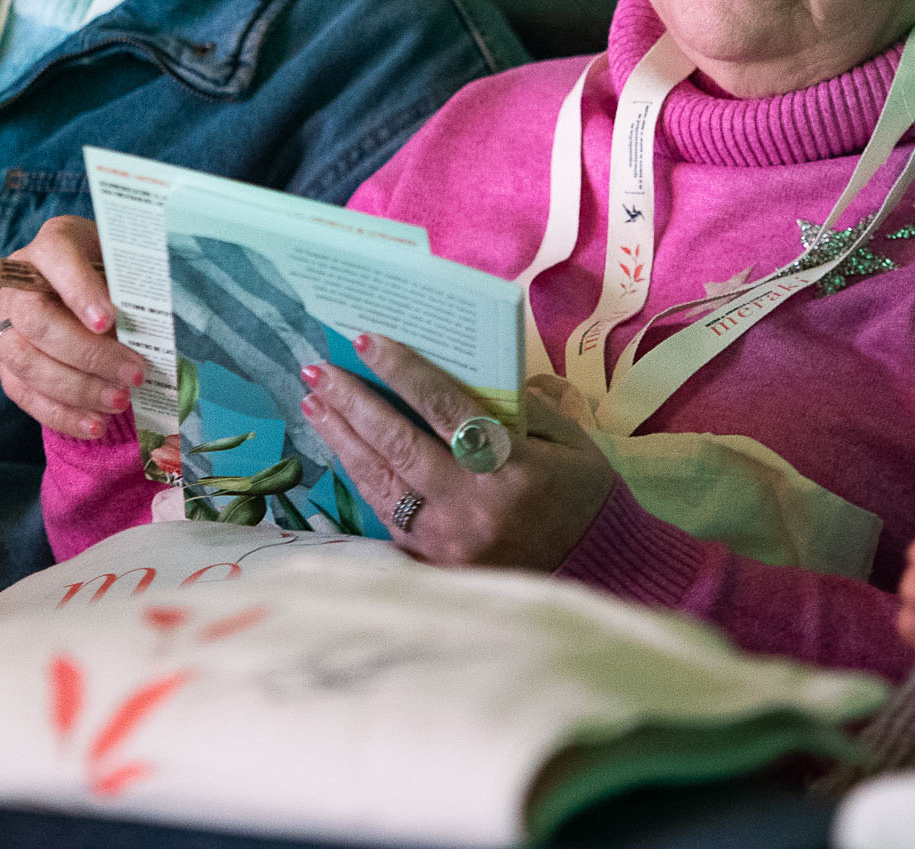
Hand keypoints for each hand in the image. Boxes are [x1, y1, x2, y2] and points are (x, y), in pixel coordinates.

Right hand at [0, 216, 147, 438]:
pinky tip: (94, 425)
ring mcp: (5, 323)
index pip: (55, 259)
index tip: (110, 321)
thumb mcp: (127, 269)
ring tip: (118, 402)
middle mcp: (18, 283)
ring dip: (75, 389)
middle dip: (88, 354)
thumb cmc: (113, 275)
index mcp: (52, 245)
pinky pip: (23, 393)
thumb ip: (133, 292)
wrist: (87, 290)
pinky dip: (60, 414)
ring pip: (25, 361)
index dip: (79, 291)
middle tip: (133, 375)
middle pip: (37, 319)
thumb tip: (157, 333)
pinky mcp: (4, 361)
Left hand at [303, 335, 618, 570]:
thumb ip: (520, 407)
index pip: (445, 408)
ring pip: (380, 483)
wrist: (600, 574)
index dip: (402, 372)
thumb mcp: (568, 442)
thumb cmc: (584, 497)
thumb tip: (465, 373)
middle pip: (398, 445)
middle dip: (353, 403)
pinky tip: (342, 450)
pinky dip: (360, 478)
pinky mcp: (433, 565)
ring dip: (342, 439)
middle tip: (317, 368)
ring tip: (314, 402)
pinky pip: (386, 515)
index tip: (365, 340)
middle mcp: (473, 506)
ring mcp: (447, 541)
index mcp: (512, 468)